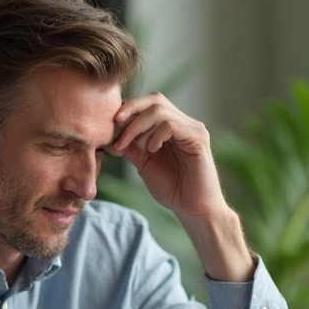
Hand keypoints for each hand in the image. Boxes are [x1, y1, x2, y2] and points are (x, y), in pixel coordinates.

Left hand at [109, 93, 254, 280]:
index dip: (128, 109)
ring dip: (138, 127)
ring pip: (160, 110)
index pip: (149, 104)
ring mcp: (193, 129)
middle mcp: (184, 123)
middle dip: (131, 110)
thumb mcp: (144, 164)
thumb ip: (132, 147)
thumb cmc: (172, 189)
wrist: (192, 209)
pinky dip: (156, 135)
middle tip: (115, 123)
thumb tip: (112, 136)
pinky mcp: (198, 138)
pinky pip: (172, 125)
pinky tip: (152, 150)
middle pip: (155, 100)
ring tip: (132, 146)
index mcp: (171, 127)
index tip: (110, 124)